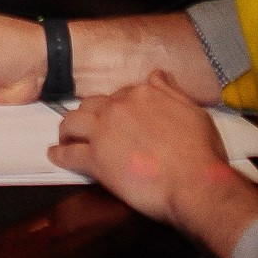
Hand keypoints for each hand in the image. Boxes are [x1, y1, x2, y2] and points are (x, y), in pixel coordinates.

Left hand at [50, 72, 257, 257]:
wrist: (194, 183)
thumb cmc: (200, 152)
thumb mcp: (193, 111)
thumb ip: (170, 92)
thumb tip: (157, 74)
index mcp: (143, 93)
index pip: (120, 95)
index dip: (117, 107)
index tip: (117, 118)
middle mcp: (119, 106)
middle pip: (92, 105)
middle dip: (88, 114)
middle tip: (88, 127)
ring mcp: (104, 131)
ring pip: (72, 122)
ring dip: (67, 129)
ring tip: (66, 137)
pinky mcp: (95, 159)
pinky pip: (68, 154)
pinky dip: (59, 154)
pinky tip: (56, 155)